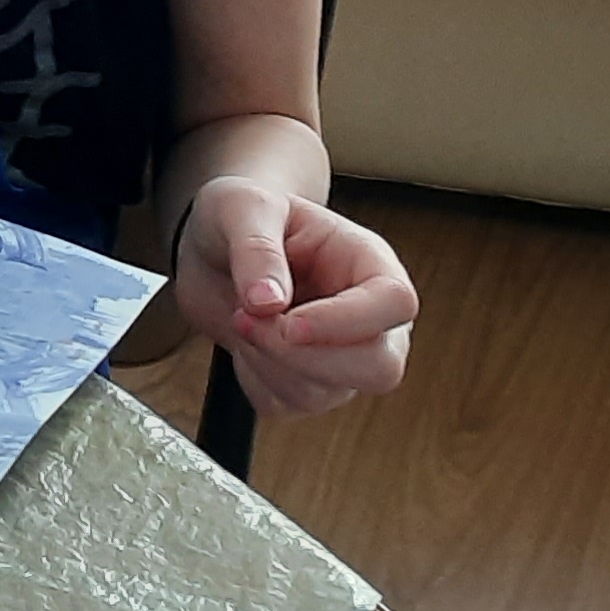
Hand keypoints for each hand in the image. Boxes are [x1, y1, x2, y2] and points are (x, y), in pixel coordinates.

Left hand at [172, 175, 416, 416]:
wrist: (214, 247)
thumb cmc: (240, 216)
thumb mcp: (238, 206)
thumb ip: (255, 247)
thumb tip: (268, 302)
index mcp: (369, 263)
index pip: (395, 304)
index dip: (347, 322)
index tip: (289, 322)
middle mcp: (369, 317)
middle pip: (380, 368)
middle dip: (305, 357)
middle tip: (247, 320)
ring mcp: (343, 358)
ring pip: (325, 393)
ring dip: (267, 362)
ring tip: (240, 316)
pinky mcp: (309, 385)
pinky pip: (286, 404)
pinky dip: (253, 379)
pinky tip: (246, 342)